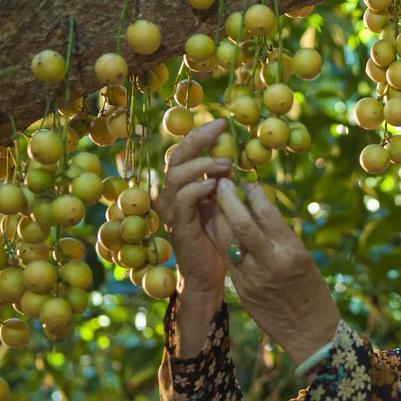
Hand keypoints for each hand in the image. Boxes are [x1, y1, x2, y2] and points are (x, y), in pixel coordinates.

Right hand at [157, 119, 232, 298]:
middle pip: (176, 157)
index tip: (222, 123)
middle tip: (220, 129)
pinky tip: (215, 185)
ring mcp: (172, 210)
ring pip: (177, 176)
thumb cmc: (217, 240)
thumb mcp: (221, 207)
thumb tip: (228, 162)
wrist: (207, 277)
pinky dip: (198, 188)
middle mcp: (171, 195)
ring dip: (202, 166)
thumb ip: (220, 185)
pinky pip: (183, 200)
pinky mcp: (179, 226)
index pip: (184, 153)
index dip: (199, 136)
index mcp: (181, 187)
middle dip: (198, 140)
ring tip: (225, 164)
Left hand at [208, 178, 340, 364]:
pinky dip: (219, 240)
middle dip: (228, 199)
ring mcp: (253, 277)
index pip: (267, 213)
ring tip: (213, 201)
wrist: (310, 331)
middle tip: (221, 183)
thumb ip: (280, 237)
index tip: (248, 184)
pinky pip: (227, 258)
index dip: (253, 194)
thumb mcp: (302, 260)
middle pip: (241, 223)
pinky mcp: (242, 289)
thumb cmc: (311, 291)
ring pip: (226, 240)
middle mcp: (271, 262)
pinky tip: (214, 227)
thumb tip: (258, 211)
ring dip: (217, 217)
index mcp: (292, 251)